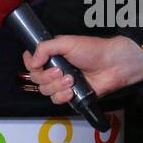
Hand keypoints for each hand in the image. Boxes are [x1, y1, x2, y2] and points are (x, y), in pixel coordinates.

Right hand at [23, 35, 142, 104]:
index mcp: (52, 55)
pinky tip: (72, 90)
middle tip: (60, 71)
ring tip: (71, 79)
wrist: (112, 65)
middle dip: (47, 77)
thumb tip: (32, 62)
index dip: (31, 65)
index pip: (30, 62)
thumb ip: (45, 48)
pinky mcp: (71, 95)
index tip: (39, 64)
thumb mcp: (66, 42)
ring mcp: (62, 83)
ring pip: (45, 91)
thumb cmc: (92, 50)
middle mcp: (54, 69)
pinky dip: (62, 96)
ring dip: (56, 86)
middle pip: (36, 79)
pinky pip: (56, 100)